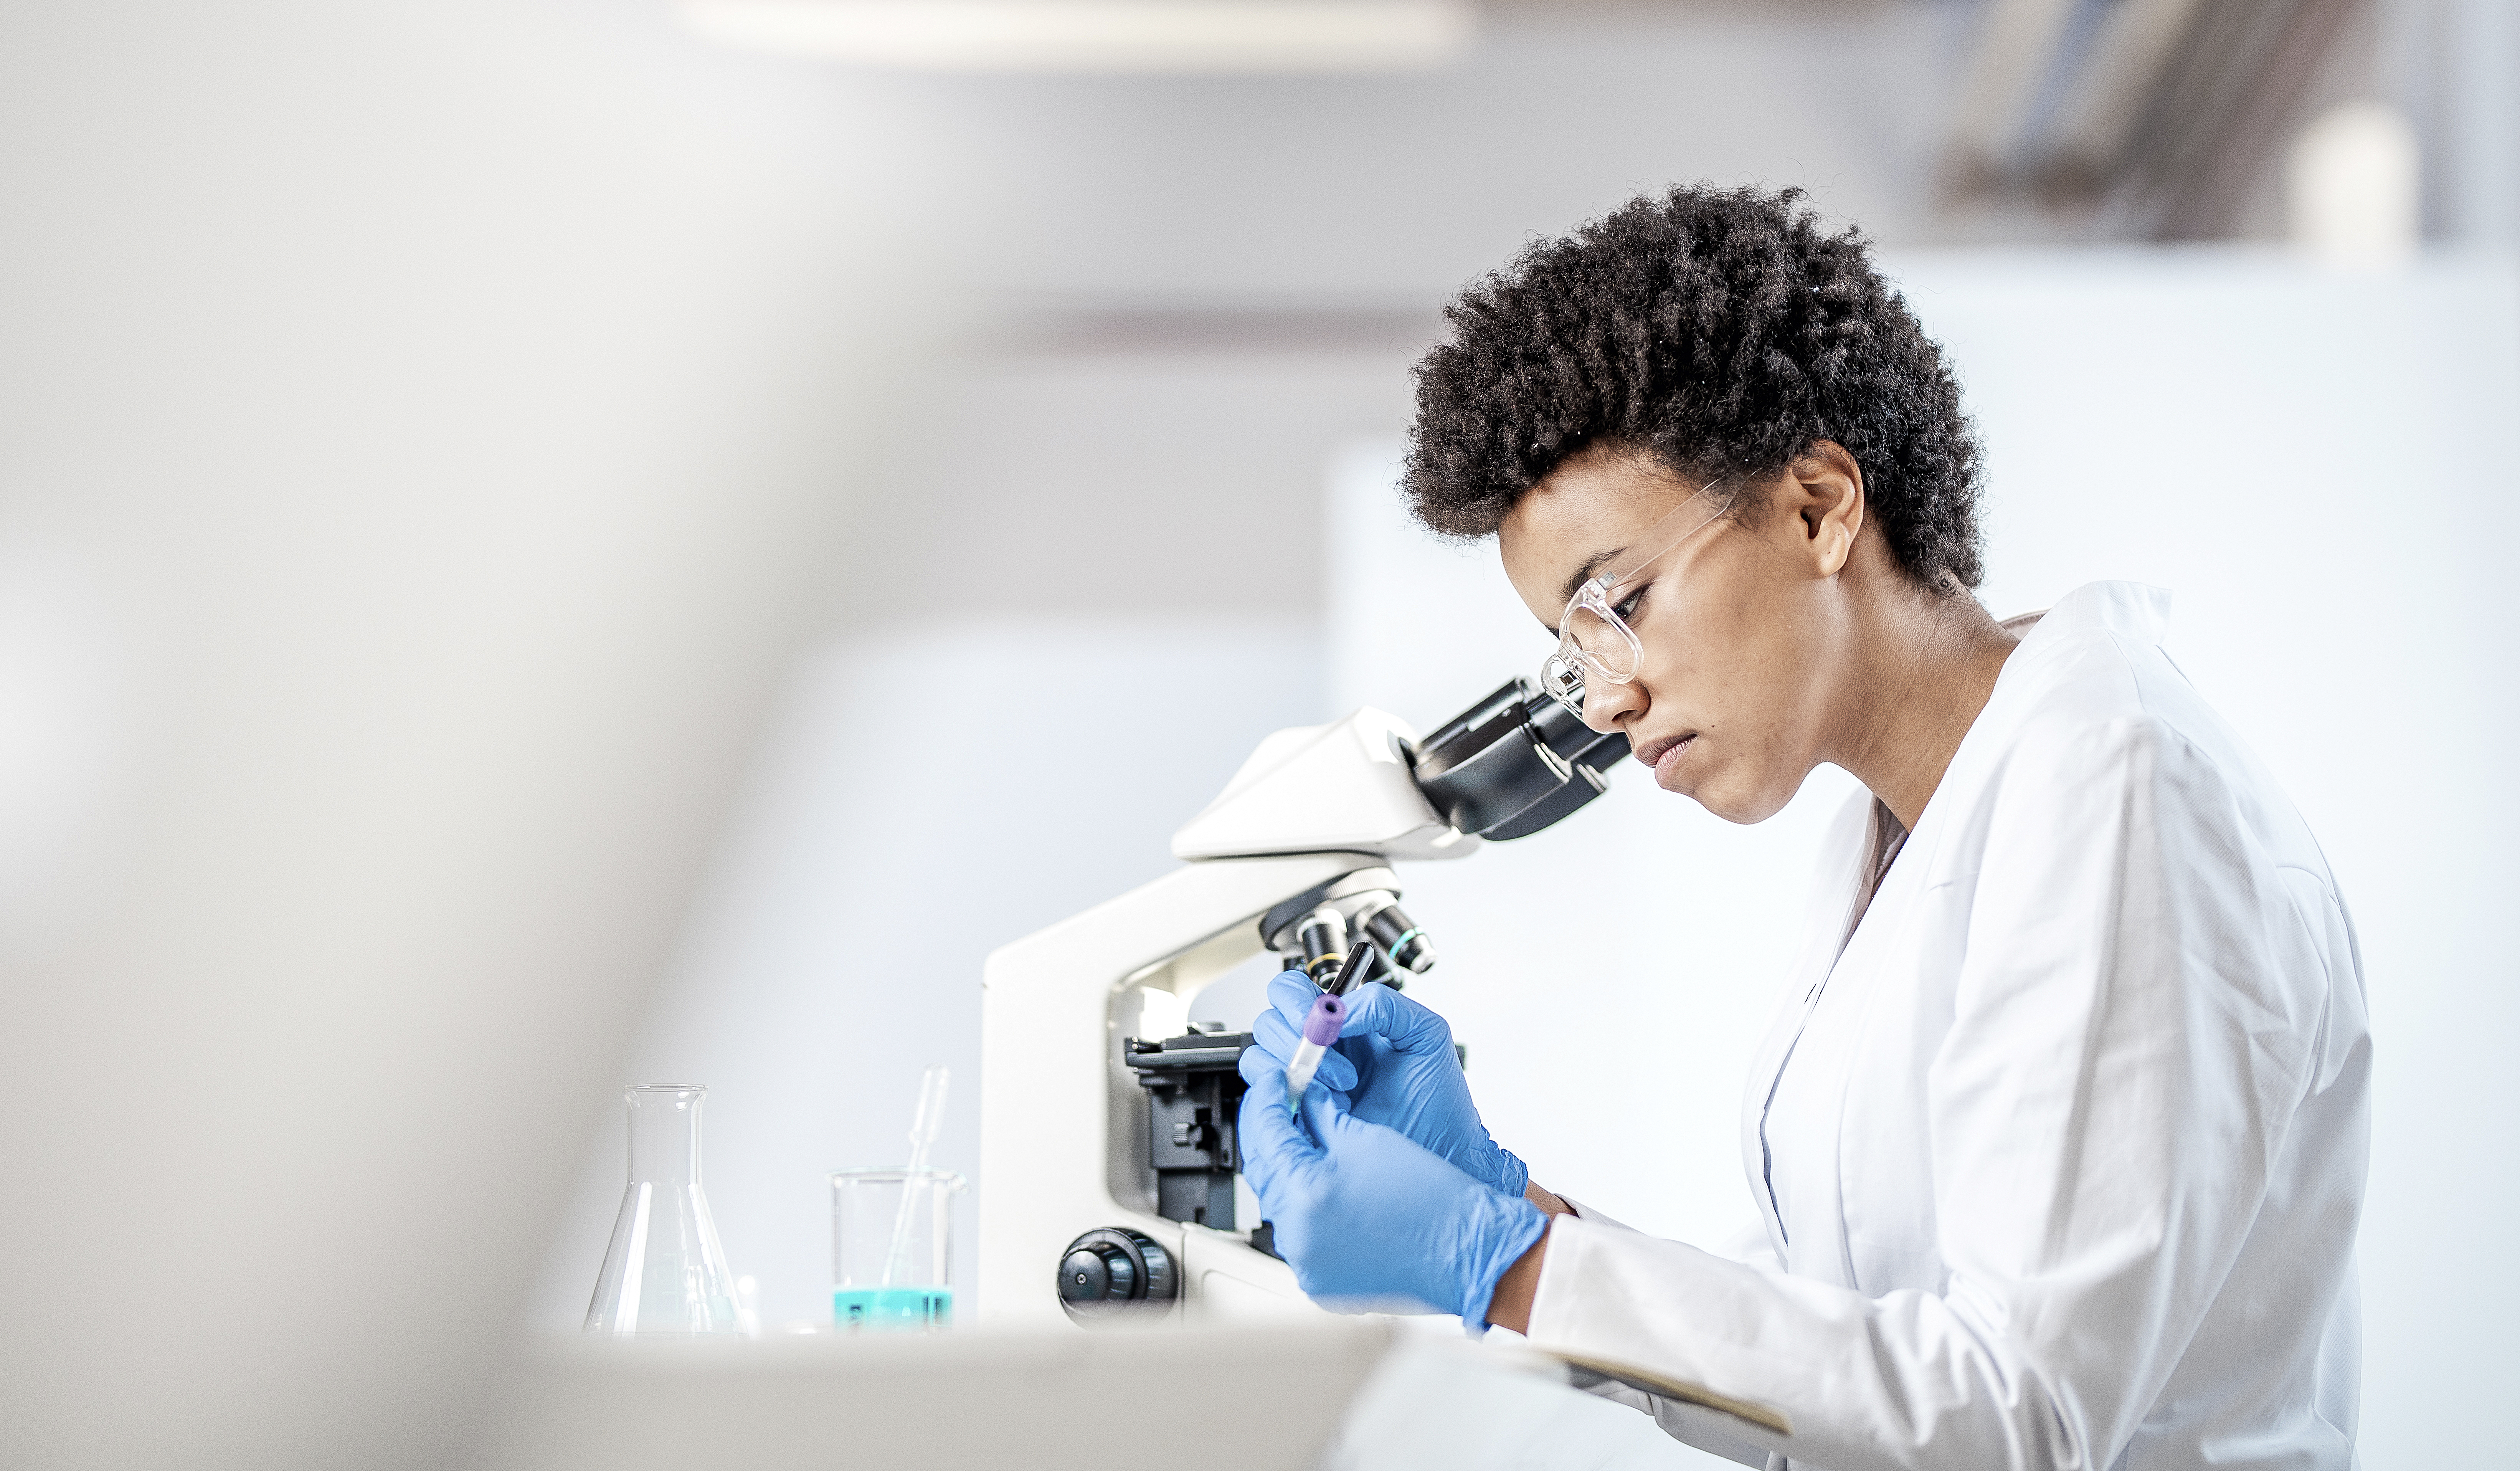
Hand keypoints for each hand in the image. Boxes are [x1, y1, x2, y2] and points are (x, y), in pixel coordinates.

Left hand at [1237, 1045, 1545, 1324]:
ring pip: (1278, 1202)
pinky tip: (1323, 1188)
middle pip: (1263, 1168)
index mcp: (1305, 1192)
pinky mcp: (1320, 1282)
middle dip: (1272, 1133)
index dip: (1267, 1097)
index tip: (1277, 1081)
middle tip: (1287, 1109)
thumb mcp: (1368, 1138)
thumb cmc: (1431, 1199)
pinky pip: (1298, 1235)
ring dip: (1287, 1171)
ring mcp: (1306, 1264)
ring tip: (1310, 1147)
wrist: (1466, 1250)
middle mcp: (1297, 1235)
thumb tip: (1300, 1101)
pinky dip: (1304, 1208)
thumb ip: (1321, 1116)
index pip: (1264, 1130)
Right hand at [1249, 971, 1528, 1196]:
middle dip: (1296, 1042)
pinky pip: (1266, 1101)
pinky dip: (1287, 1100)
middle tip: (1340, 1066)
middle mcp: (1317, 1050)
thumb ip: (1384, 1005)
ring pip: (1260, 1060)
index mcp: (1343, 1022)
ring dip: (1296, 1073)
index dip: (1293, 1000)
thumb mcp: (1424, 1034)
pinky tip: (1325, 1110)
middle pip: (1268, 1023)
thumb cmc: (1438, 1101)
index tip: (1315, 1021)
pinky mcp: (1298, 1119)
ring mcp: (1305, 1085)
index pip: (1292, 991)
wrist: (1443, 1153)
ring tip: (1342, 1091)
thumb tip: (1337, 1011)